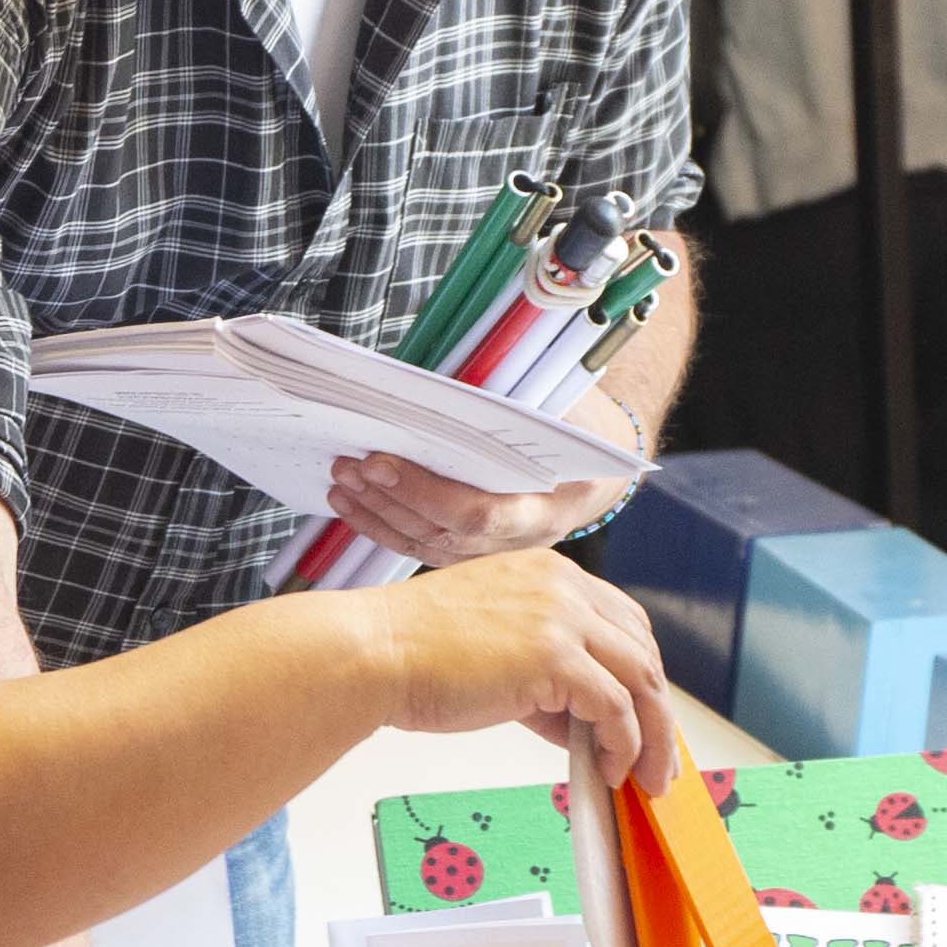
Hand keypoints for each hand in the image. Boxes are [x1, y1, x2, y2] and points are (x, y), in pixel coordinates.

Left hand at [325, 391, 640, 571]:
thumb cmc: (580, 422)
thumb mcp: (559, 403)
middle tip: (348, 464)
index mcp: (551, 504)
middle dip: (389, 499)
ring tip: (340, 481)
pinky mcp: (479, 553)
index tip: (379, 460)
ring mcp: (501, 554)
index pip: (479, 513)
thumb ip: (507, 402)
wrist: (606, 464)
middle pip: (444, 533)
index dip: (422, 490)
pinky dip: (386, 527)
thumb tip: (434, 392)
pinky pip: (426, 547)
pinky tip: (355, 505)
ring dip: (377, 515)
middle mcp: (526, 539)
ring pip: (429, 546)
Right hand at [364, 548, 678, 791]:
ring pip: (640, 679)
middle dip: (658, 709)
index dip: (639, 672)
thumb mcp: (494, 648)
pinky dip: (623, 745)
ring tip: (647, 777)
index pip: (622, 621)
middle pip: (642, 649)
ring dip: (653, 735)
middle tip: (661, 758)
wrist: (373, 652)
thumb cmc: (413, 654)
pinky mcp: (556, 656)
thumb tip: (580, 724)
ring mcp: (563, 618)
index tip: (645, 715)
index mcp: (549, 573)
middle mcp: (564, 585)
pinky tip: (609, 771)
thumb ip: (544, 675)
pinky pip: (614, 708)